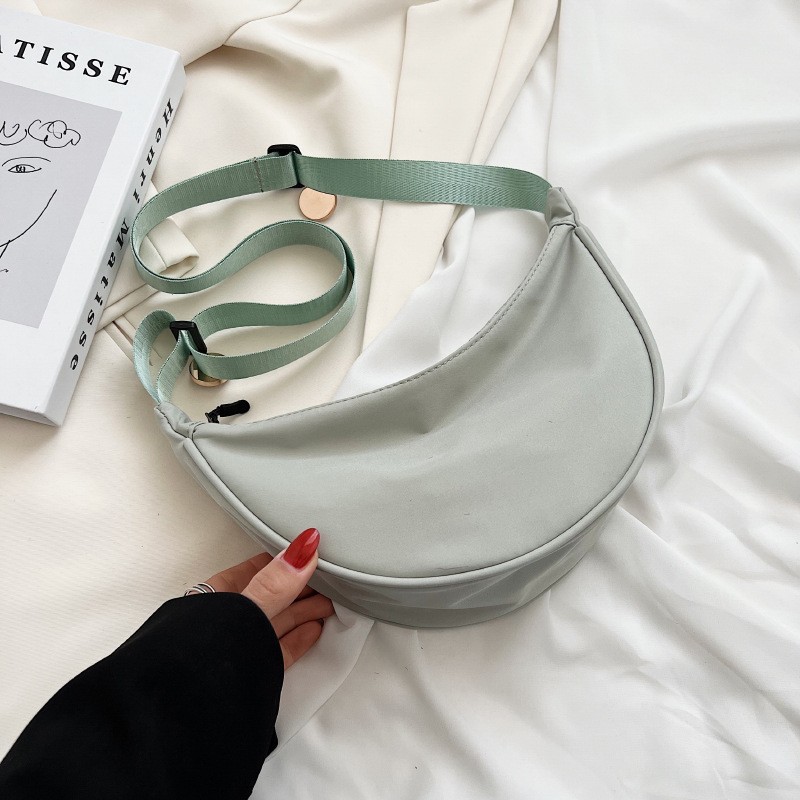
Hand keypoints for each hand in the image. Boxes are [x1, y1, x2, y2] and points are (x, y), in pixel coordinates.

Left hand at [190, 528, 333, 668]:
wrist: (185, 710)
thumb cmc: (200, 653)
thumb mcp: (246, 608)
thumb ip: (276, 582)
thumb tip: (303, 548)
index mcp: (215, 595)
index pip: (256, 569)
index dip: (286, 561)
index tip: (313, 554)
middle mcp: (226, 619)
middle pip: (272, 595)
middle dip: (302, 587)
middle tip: (331, 579)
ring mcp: (239, 646)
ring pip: (279, 621)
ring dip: (306, 610)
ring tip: (331, 602)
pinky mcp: (252, 671)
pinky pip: (280, 649)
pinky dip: (300, 638)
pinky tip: (315, 630)